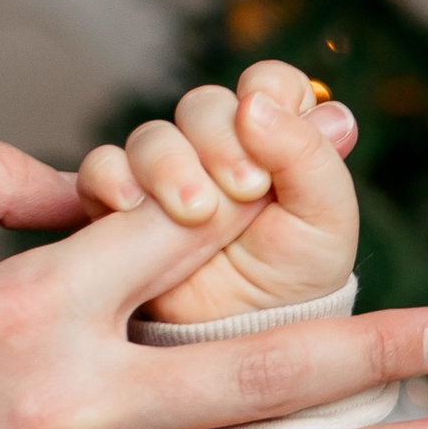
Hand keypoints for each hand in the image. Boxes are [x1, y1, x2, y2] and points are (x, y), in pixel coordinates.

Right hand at [75, 58, 360, 324]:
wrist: (245, 345)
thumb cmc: (297, 281)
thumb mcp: (325, 219)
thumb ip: (307, 155)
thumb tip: (260, 101)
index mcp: (277, 138)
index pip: (268, 83)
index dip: (269, 98)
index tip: (273, 142)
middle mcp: (221, 147)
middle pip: (204, 106)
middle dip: (221, 142)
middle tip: (244, 189)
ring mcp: (169, 172)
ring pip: (152, 136)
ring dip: (172, 167)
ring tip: (195, 213)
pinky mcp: (123, 203)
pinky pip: (102, 168)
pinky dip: (114, 179)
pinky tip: (134, 207)